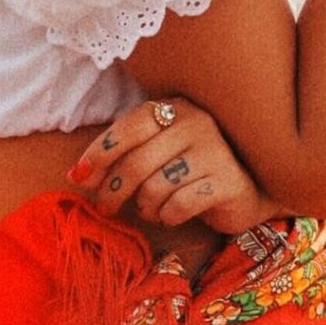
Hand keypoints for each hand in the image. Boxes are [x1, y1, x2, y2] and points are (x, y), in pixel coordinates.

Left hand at [67, 97, 282, 234]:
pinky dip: (167, 216)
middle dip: (114, 190)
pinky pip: (179, 205)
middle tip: (106, 207)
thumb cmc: (192, 169)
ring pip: (156, 187)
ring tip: (150, 209)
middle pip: (138, 161)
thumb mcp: (157, 152)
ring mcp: (216, 151)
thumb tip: (76, 174)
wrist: (249, 188)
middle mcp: (198, 122)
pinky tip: (171, 214)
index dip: (101, 152)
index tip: (80, 176)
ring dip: (145, 206)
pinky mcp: (228, 181)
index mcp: (176, 108)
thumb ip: (123, 156)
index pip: (129, 126)